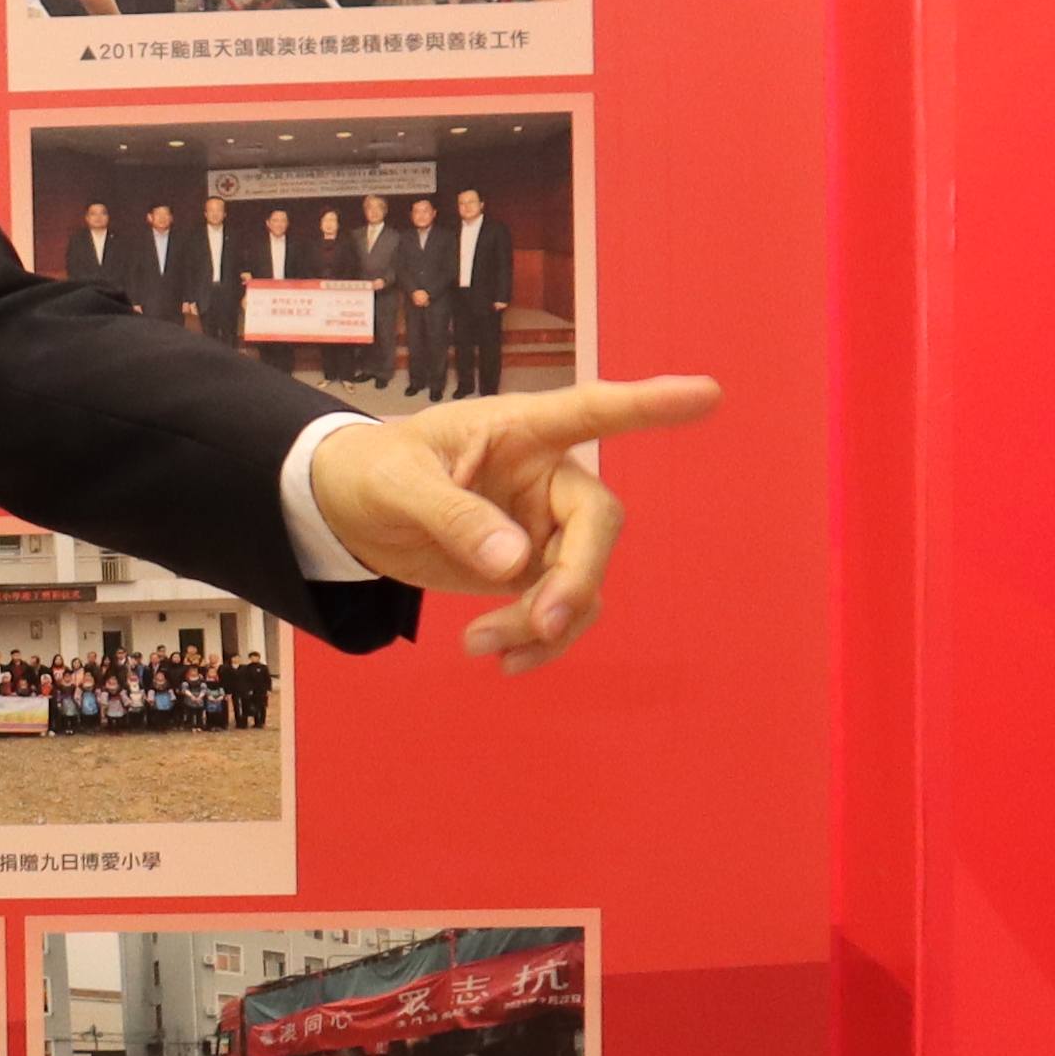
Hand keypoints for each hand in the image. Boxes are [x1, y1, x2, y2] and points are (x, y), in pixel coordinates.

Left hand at [306, 373, 725, 674]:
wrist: (348, 512)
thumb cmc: (373, 473)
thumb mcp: (398, 487)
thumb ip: (453, 516)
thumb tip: (513, 562)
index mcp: (519, 430)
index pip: (592, 412)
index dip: (648, 405)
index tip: (706, 394)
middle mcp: (546, 475)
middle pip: (598, 524)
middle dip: (577, 579)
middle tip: (541, 622)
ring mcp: (544, 525)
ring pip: (583, 579)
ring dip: (547, 622)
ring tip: (481, 646)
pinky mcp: (532, 569)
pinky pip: (561, 610)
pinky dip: (541, 641)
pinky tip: (504, 661)